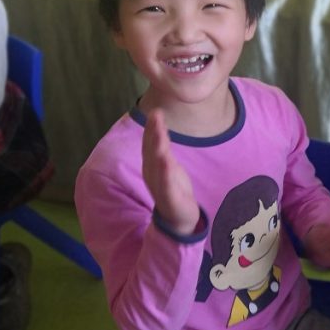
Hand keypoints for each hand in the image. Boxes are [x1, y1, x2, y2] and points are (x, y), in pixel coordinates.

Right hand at [142, 109, 199, 235]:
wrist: (178, 219)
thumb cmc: (173, 189)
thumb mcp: (167, 165)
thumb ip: (162, 148)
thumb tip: (158, 126)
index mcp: (153, 166)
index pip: (151, 144)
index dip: (152, 128)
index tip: (155, 111)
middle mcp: (153, 175)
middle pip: (152, 151)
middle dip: (153, 133)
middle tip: (155, 114)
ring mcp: (160, 187)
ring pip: (158, 166)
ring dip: (157, 148)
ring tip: (159, 133)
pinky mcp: (170, 199)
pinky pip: (167, 185)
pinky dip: (166, 173)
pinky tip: (167, 161)